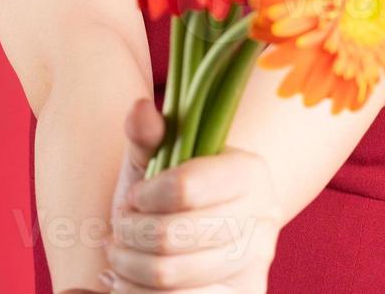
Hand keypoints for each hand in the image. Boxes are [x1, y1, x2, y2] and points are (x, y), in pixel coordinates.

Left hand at [100, 98, 281, 292]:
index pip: (185, 187)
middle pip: (171, 237)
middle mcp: (262, 218)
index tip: (135, 196)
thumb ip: (148, 135)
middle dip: (130, 232)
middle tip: (122, 226)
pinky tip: (132, 278)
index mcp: (248, 171)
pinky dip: (138, 292)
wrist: (203, 233)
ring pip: (168, 277)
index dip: (146, 195)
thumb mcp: (159, 159)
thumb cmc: (174, 192)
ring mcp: (254, 264)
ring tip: (121, 252)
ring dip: (128, 265)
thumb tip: (141, 110)